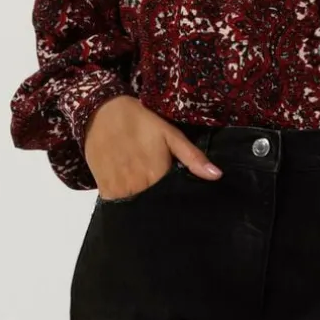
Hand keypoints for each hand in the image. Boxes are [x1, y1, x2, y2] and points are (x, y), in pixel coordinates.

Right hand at [83, 96, 222, 199]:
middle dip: (161, 206)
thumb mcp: (170, 134)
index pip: (172, 199)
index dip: (178, 200)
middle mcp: (138, 187)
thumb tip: (217, 176)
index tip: (183, 200)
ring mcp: (119, 190)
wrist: (102, 111)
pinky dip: (126, 203)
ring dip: (143, 206)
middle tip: (166, 199)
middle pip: (154, 206)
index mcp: (157, 175)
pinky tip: (132, 195)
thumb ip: (192, 157)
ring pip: (136, 208)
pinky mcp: (104, 190)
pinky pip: (118, 206)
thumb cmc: (140, 120)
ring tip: (149, 196)